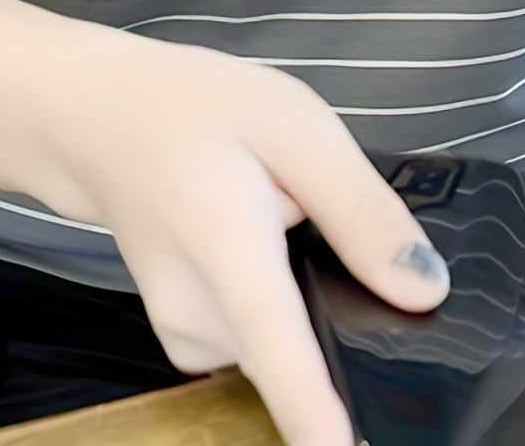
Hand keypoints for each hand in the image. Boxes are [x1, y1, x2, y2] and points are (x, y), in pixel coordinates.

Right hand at [25, 24, 448, 445]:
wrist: (101, 118)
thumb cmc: (190, 109)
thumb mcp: (292, 125)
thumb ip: (359, 208)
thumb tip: (423, 288)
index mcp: (226, 250)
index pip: (281, 355)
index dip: (317, 417)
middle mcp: (197, 313)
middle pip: (302, 353)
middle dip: (339, 306)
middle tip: (309, 212)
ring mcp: (186, 336)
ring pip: (286, 344)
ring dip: (304, 294)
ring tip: (274, 213)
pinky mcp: (189, 342)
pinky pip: (262, 341)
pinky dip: (277, 300)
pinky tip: (258, 241)